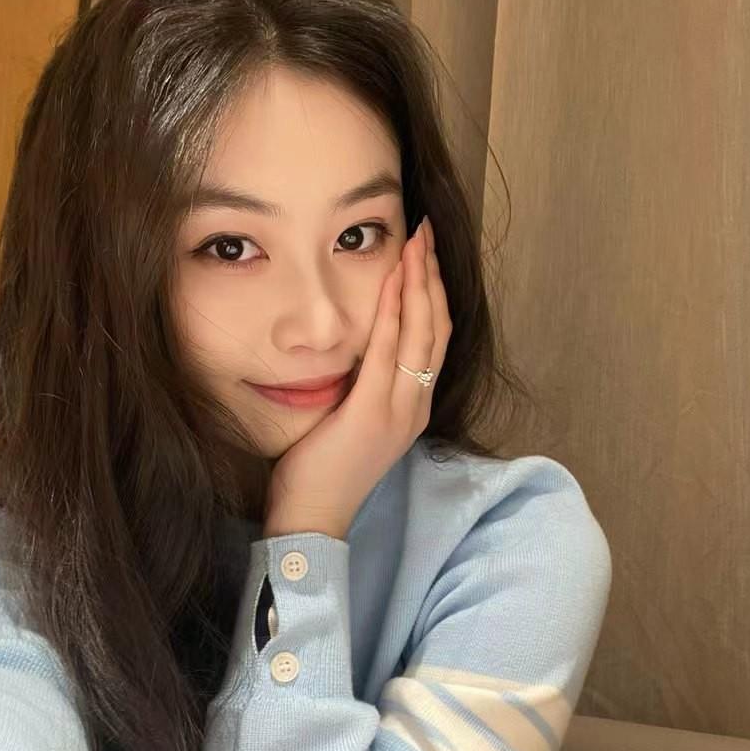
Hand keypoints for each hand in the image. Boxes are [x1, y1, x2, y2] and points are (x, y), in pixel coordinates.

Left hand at [263, 215, 451, 539]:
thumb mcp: (348, 421)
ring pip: (423, 333)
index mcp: (412, 406)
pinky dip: (394, 312)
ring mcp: (399, 410)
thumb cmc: (320, 472)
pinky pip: (390, 353)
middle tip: (426, 232)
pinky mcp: (373, 414)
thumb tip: (350, 350)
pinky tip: (392, 281)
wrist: (312, 519)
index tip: (424, 253)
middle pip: (437, 327)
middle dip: (432, 275)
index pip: (433, 337)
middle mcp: (416, 405)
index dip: (432, 292)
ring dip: (419, 283)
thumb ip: (359, 387)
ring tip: (416, 242)